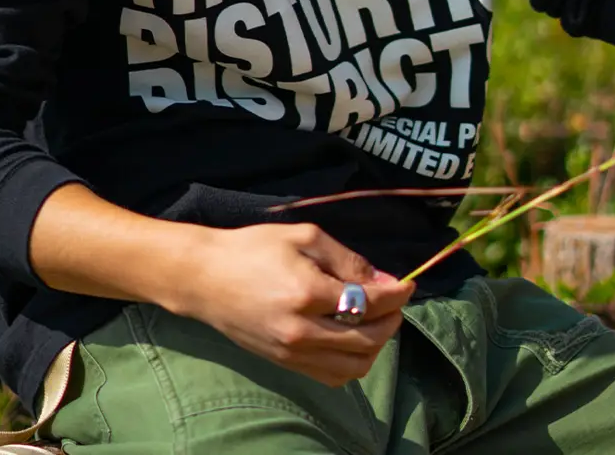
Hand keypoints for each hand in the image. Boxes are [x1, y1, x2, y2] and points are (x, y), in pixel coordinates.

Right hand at [163, 222, 414, 387]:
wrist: (205, 277)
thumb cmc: (253, 248)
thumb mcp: (304, 237)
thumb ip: (346, 260)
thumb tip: (383, 281)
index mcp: (306, 293)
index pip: (369, 303)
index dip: (396, 294)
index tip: (409, 283)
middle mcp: (301, 331)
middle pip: (368, 339)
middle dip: (392, 320)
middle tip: (398, 301)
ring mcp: (292, 353)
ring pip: (354, 366)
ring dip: (377, 345)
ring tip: (379, 320)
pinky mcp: (284, 364)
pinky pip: (332, 376)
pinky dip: (354, 362)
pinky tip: (355, 339)